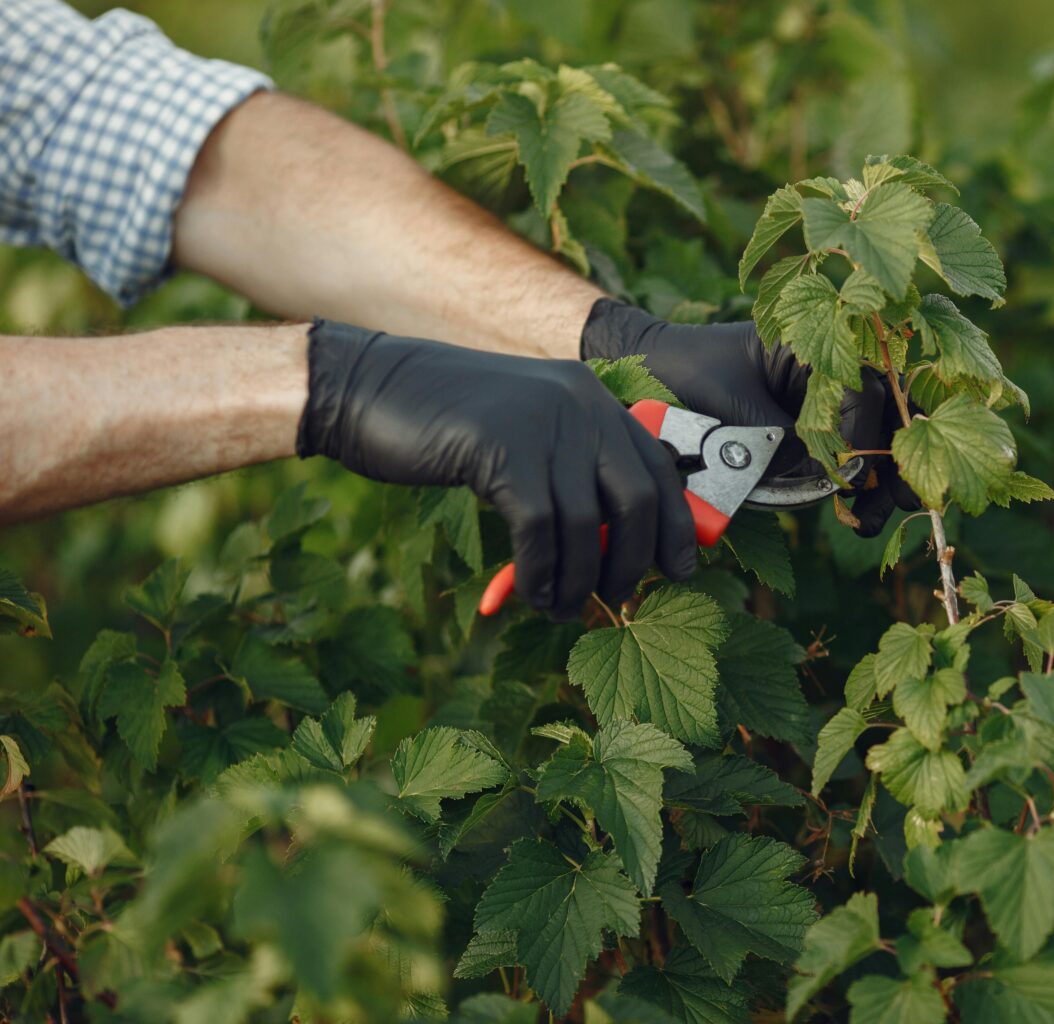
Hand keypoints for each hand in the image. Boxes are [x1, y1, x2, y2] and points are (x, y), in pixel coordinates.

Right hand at [297, 320, 695, 619]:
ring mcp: (541, 422)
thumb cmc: (445, 424)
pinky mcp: (501, 447)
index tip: (679, 571)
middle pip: (637, 499)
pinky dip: (542, 573)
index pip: (658, 467)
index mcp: (591, 397)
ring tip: (563, 609)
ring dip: (580, 580)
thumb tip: (613, 543)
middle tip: (617, 596)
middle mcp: (579, 403)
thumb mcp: (523, 435)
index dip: (675, 526)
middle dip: (633, 560)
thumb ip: (570, 470)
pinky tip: (534, 595)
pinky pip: (540, 529)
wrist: (368, 387)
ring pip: (586, 524)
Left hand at [581, 299, 920, 535]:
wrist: (648, 369)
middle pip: (886, 413)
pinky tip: (857, 514)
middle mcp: (830, 366)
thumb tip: (832, 477)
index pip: (865, 389)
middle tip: (901, 502)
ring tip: (871, 523)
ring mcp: (823, 398)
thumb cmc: (685, 372)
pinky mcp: (810, 426)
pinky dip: (856, 484)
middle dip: (897, 460)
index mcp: (815, 342)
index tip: (851, 474)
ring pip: (875, 437)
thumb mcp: (735, 407)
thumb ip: (785, 439)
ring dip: (881, 481)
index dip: (865, 435)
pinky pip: (846, 453)